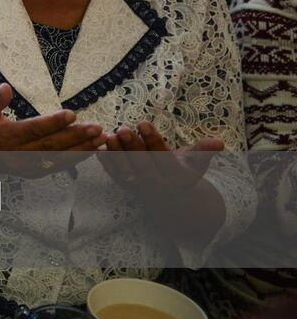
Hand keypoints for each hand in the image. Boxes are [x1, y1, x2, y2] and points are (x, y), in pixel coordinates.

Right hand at [0, 84, 103, 175]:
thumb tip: (5, 88)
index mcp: (7, 137)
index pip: (33, 129)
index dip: (53, 123)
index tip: (71, 114)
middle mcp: (19, 154)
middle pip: (52, 145)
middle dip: (76, 136)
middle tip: (97, 127)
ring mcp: (29, 166)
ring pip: (60, 157)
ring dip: (84, 148)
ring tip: (103, 139)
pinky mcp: (37, 172)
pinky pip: (61, 165)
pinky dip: (79, 158)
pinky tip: (95, 150)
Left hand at [98, 121, 223, 199]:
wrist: (171, 196)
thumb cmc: (183, 170)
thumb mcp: (195, 161)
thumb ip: (204, 151)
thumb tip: (220, 142)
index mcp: (176, 178)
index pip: (164, 157)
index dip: (153, 139)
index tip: (142, 122)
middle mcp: (158, 186)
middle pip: (143, 164)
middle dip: (132, 146)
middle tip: (122, 127)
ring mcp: (140, 188)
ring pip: (126, 170)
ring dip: (116, 153)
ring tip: (109, 135)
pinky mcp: (125, 188)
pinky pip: (114, 175)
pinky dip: (106, 162)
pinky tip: (98, 147)